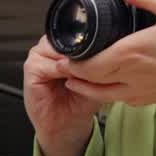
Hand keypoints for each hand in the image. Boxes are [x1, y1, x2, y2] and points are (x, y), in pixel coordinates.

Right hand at [23, 0, 100, 152]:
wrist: (67, 126)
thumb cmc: (82, 101)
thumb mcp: (101, 75)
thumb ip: (106, 58)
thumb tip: (124, 43)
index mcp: (66, 42)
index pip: (79, 29)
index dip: (93, 36)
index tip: (109, 44)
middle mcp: (51, 45)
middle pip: (69, 37)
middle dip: (84, 50)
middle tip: (98, 61)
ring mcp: (39, 55)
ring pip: (59, 49)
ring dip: (74, 61)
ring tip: (84, 73)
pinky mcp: (31, 70)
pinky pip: (48, 65)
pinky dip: (63, 72)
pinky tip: (71, 80)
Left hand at [57, 0, 155, 105]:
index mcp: (131, 53)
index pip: (88, 64)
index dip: (69, 62)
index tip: (60, 54)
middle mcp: (132, 76)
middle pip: (90, 81)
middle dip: (72, 74)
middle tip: (62, 64)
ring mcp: (142, 91)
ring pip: (103, 95)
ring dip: (86, 87)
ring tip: (76, 79)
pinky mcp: (154, 98)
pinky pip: (122, 99)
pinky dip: (109, 94)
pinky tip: (112, 86)